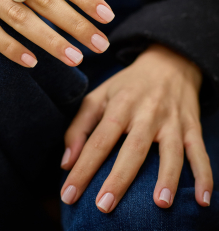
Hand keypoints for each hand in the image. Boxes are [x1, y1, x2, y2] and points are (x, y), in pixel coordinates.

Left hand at [61, 44, 212, 210]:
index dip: (83, 168)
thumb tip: (66, 162)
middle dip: (119, 178)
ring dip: (167, 177)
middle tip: (104, 206)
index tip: (69, 195)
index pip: (99, 140)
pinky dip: (204, 175)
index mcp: (120, 105)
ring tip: (160, 205)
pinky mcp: (192, 126)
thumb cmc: (128, 85)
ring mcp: (172, 120)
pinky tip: (202, 199)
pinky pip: (200, 151)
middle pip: (133, 148)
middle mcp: (147, 113)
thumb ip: (80, 126)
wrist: (168, 63)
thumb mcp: (99, 96)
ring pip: (171, 151)